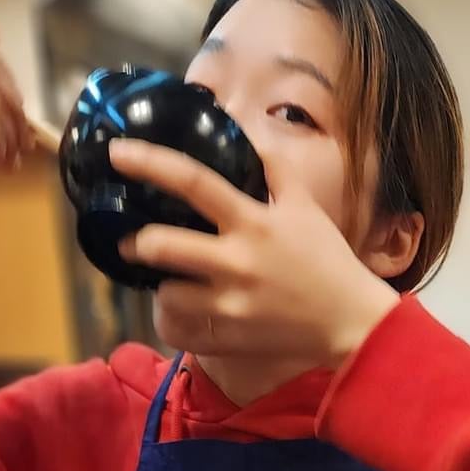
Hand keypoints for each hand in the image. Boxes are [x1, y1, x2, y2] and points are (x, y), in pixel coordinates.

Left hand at [109, 141, 398, 366]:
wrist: (351, 321)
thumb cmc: (327, 260)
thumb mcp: (305, 206)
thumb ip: (274, 167)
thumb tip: (249, 132)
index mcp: (253, 222)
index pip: (194, 182)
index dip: (151, 163)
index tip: (118, 153)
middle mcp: (237, 263)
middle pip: (164, 245)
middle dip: (137, 242)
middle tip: (132, 241)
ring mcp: (231, 305)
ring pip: (167, 294)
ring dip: (159, 285)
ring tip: (165, 280)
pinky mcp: (230, 339)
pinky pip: (180, 330)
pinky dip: (173, 319)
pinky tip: (180, 311)